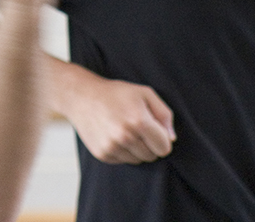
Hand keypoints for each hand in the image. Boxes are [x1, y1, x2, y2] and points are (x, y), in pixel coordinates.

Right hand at [52, 60, 175, 163]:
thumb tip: (171, 138)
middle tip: (138, 128)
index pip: (164, 147)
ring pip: (138, 160)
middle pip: (152, 156)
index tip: (155, 130)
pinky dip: (123, 151)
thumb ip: (164, 114)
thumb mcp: (144, 93)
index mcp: (139, 120)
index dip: (163, 139)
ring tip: (125, 130)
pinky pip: (123, 161)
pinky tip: (114, 135)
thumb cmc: (117, 93)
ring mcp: (112, 147)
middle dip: (150, 144)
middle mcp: (125, 136)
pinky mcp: (102, 154)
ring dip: (136, 149)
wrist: (82, 96)